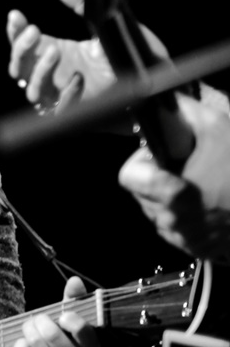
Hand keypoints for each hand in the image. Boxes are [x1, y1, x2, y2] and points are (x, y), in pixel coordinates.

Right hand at [6, 0, 167, 115]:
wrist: (162, 87)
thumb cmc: (133, 56)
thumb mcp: (105, 21)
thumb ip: (80, 0)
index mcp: (57, 53)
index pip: (23, 44)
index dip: (14, 31)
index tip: (17, 15)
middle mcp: (55, 76)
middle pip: (19, 68)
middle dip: (21, 49)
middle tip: (35, 32)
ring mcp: (64, 96)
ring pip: (32, 90)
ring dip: (39, 71)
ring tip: (54, 51)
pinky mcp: (78, 115)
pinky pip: (58, 110)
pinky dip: (65, 95)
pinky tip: (77, 80)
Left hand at [12, 276, 100, 346]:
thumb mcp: (70, 325)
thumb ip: (73, 302)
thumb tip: (75, 280)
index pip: (82, 329)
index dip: (67, 317)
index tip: (61, 316)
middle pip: (52, 334)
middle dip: (38, 322)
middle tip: (37, 321)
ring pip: (35, 343)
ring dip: (27, 331)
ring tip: (29, 330)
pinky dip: (18, 345)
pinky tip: (22, 345)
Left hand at [118, 93, 229, 261]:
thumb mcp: (217, 128)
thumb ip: (184, 110)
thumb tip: (164, 97)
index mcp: (169, 195)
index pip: (128, 176)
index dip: (141, 161)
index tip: (161, 155)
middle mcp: (170, 222)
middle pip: (140, 192)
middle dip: (157, 176)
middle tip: (184, 166)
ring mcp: (183, 238)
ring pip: (157, 210)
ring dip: (169, 195)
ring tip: (199, 184)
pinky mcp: (196, 248)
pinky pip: (175, 227)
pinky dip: (185, 214)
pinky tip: (206, 201)